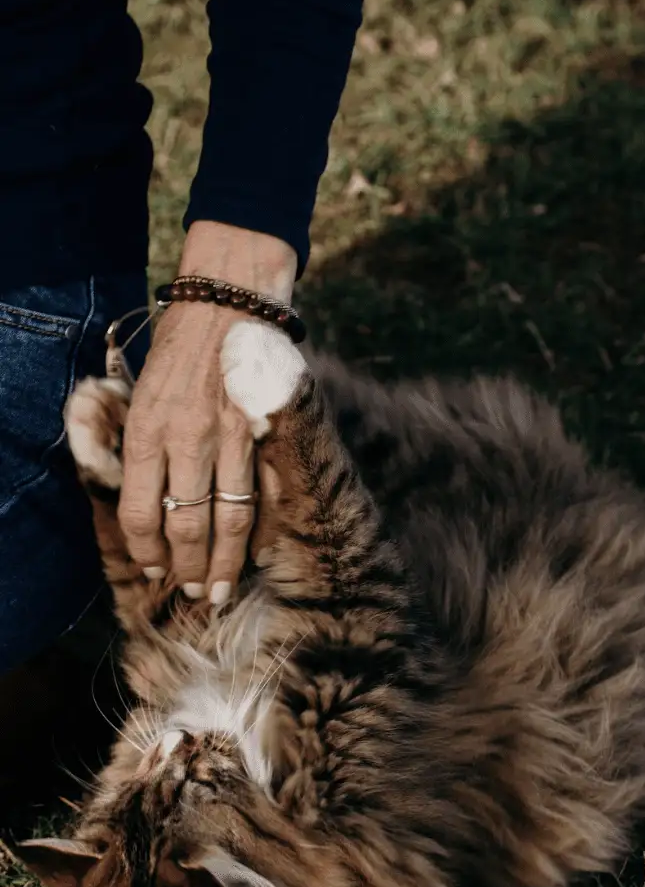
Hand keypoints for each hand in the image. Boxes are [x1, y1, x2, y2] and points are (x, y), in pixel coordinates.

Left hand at [118, 221, 296, 602]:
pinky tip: (257, 552)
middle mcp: (184, 437)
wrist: (230, 293)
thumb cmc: (183, 344)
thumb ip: (145, 443)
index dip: (145, 548)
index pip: (137, 510)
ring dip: (223, 562)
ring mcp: (228, 436)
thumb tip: (146, 499)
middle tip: (193, 593)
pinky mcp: (264, 429)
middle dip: (186, 568)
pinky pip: (262, 493)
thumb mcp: (145, 390)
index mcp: (146, 428)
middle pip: (183, 525)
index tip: (153, 569)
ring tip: (220, 589)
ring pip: (227, 518)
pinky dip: (260, 529)